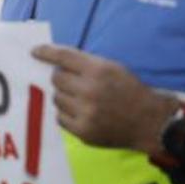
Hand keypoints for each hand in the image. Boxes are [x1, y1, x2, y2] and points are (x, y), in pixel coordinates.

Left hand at [33, 44, 180, 155]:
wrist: (150, 122)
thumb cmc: (129, 91)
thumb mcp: (112, 68)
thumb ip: (84, 63)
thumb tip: (51, 62)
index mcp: (99, 70)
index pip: (63, 56)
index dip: (46, 52)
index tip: (34, 52)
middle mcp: (90, 91)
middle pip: (56, 79)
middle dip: (61, 79)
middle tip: (74, 84)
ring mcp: (86, 113)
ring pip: (56, 98)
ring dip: (64, 97)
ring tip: (83, 100)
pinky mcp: (83, 131)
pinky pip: (59, 117)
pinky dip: (67, 114)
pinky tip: (82, 113)